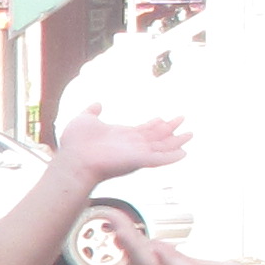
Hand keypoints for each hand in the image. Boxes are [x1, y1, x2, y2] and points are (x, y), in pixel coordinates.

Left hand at [54, 108, 192, 185]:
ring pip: (162, 146)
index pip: (142, 130)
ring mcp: (137, 153)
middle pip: (155, 136)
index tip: (162, 118)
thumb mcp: (85, 120)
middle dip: (169, 129)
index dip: (153, 124)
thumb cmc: (75, 143)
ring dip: (176, 141)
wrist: (74, 159)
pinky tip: (184, 153)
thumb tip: (97, 104)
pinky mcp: (139, 160)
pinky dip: (172, 156)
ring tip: (190, 134)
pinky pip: (160, 158)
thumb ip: (92, 112)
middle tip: (182, 119)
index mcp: (121, 136)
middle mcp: (132, 145)